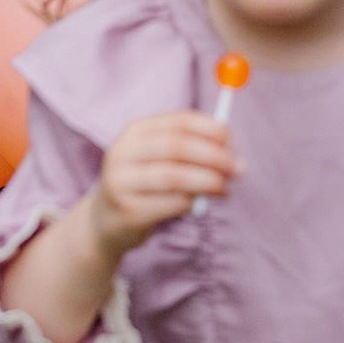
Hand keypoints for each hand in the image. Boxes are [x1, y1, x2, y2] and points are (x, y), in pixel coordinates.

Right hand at [90, 111, 235, 253]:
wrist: (106, 221)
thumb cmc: (145, 183)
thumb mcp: (159, 157)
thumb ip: (190, 146)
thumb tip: (231, 146)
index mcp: (134, 131)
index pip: (178, 121)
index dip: (209, 128)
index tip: (231, 140)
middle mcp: (123, 152)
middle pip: (177, 146)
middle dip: (214, 156)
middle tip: (237, 168)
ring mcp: (121, 182)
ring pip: (175, 177)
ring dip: (208, 181)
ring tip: (225, 189)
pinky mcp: (128, 211)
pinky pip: (171, 203)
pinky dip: (193, 202)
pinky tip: (200, 204)